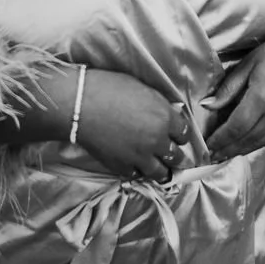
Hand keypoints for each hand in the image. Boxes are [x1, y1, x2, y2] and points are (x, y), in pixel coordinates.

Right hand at [75, 70, 189, 182]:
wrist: (80, 105)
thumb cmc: (109, 88)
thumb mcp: (142, 89)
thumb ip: (159, 105)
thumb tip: (168, 113)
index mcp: (165, 118)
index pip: (184, 134)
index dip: (180, 134)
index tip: (176, 135)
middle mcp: (157, 140)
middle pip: (176, 156)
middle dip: (175, 154)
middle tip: (171, 154)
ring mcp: (140, 156)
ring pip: (161, 172)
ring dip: (162, 169)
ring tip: (160, 167)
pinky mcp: (123, 167)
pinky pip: (137, 175)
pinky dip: (138, 171)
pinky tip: (135, 164)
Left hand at [202, 23, 264, 161]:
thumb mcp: (247, 64)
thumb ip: (228, 88)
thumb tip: (208, 105)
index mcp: (261, 98)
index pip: (235, 127)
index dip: (220, 139)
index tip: (206, 146)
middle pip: (246, 139)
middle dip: (227, 150)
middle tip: (211, 157)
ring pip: (260, 143)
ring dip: (240, 151)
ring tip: (225, 155)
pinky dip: (257, 145)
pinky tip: (246, 146)